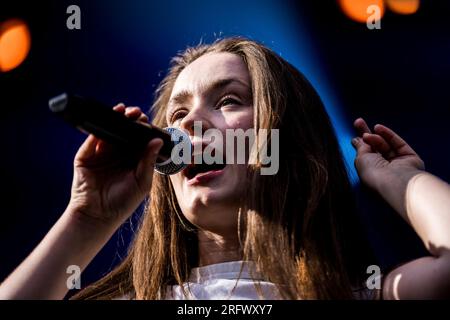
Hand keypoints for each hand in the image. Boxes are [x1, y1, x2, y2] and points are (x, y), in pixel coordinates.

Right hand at [67, 104, 162, 229]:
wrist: (96, 215)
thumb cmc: (122, 203)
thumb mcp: (141, 182)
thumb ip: (148, 161)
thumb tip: (157, 140)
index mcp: (133, 161)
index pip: (140, 141)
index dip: (144, 130)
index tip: (148, 122)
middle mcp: (118, 155)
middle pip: (126, 132)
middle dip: (132, 121)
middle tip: (136, 113)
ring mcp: (101, 154)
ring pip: (110, 131)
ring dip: (117, 119)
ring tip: (124, 110)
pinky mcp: (86, 155)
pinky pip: (94, 137)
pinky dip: (100, 127)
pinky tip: (108, 119)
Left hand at [351, 118, 424, 192]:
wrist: (394, 181)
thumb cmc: (374, 175)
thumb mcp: (360, 159)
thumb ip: (360, 147)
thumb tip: (357, 139)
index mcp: (372, 173)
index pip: (365, 156)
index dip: (360, 144)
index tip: (354, 135)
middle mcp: (385, 169)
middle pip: (375, 148)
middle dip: (366, 135)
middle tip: (358, 122)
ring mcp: (398, 164)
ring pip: (386, 145)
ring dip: (375, 136)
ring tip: (367, 133)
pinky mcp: (410, 157)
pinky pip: (397, 143)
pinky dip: (387, 134)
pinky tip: (378, 128)